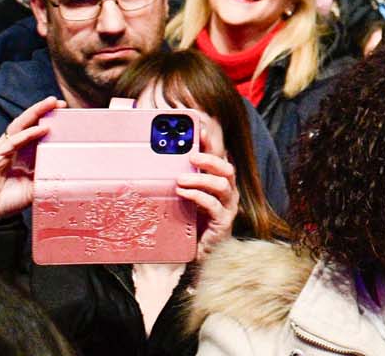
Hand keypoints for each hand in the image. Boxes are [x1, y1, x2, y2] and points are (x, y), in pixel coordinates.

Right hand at [0, 96, 61, 225]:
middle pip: (28, 123)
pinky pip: (11, 143)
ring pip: (19, 126)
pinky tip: (40, 129)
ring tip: (50, 105)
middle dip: (44, 111)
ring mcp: (1, 151)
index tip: (68, 113)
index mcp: (23, 153)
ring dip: (35, 114)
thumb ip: (48, 177)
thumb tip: (71, 172)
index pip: (37, 131)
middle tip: (60, 102)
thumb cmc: (6, 201)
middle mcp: (12, 148)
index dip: (51, 121)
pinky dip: (26, 135)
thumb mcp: (34, 188)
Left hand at [177, 119, 238, 262]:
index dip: (212, 141)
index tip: (198, 128)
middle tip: (191, 155)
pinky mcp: (222, 222)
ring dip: (201, 178)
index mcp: (218, 182)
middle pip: (227, 168)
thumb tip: (156, 160)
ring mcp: (227, 207)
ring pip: (223, 184)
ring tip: (181, 178)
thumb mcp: (182, 198)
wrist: (196, 255)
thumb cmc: (189, 224)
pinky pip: (213, 205)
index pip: (219, 156)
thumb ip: (177, 180)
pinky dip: (198, 196)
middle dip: (210, 158)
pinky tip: (183, 193)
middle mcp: (227, 192)